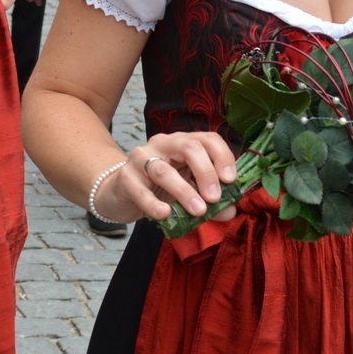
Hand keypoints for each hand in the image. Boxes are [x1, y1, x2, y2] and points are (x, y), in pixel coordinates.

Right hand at [101, 133, 239, 224]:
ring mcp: (141, 159)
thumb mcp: (189, 192)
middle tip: (215, 198)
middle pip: (188, 147)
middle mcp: (163, 144)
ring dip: (184, 191)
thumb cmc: (159, 189)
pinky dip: (153, 204)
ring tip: (199, 211)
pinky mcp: (125, 178)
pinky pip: (140, 191)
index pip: (207, 139)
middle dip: (206, 172)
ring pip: (164, 170)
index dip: (223, 157)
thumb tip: (230, 211)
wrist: (122, 194)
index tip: (230, 180)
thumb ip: (211, 201)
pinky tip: (164, 214)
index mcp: (183, 143)